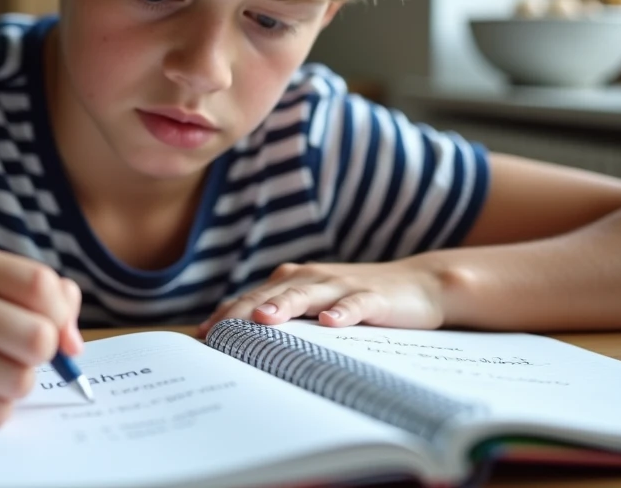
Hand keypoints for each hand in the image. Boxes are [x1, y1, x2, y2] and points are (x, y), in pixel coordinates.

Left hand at [198, 260, 445, 334]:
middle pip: (271, 294)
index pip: (252, 298)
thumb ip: (285, 318)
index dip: (226, 314)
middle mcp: (312, 278)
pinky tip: (331, 323)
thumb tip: (243, 343)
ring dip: (284, 304)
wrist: (419, 284)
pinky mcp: (373, 297)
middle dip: (242, 311)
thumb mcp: (316, 307)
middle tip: (217, 331)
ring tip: (263, 318)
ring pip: (307, 294)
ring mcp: (342, 286)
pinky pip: (355, 305)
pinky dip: (342, 312)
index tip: (201, 336)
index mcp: (294, 281)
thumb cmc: (357, 299)